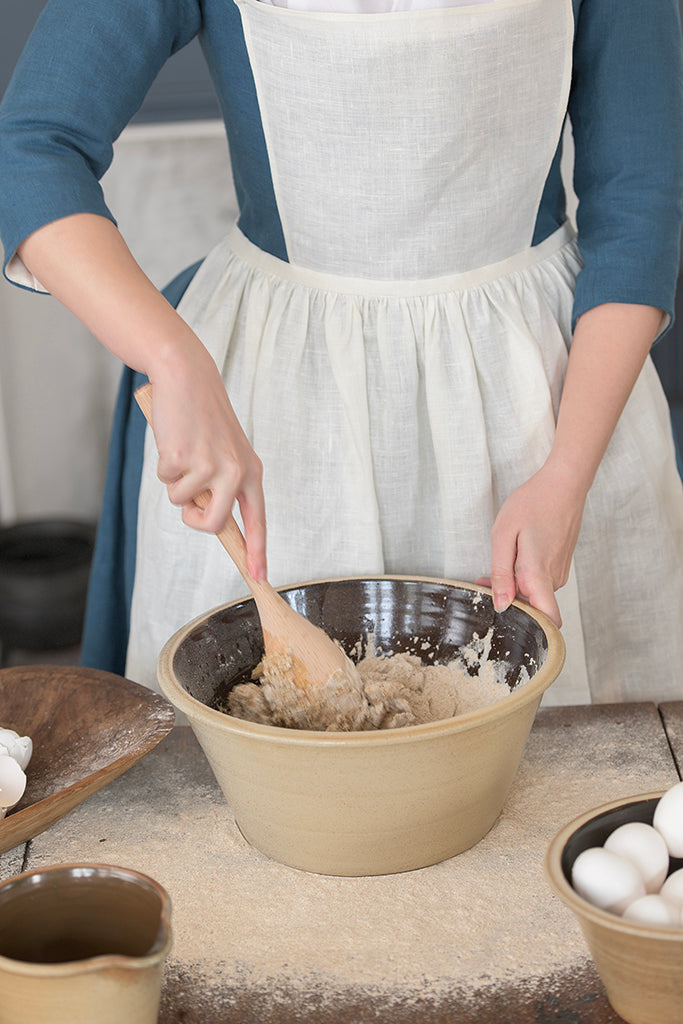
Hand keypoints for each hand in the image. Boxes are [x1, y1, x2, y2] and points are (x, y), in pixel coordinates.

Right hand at [149, 345, 266, 581]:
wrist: (187, 377)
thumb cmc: (203, 418)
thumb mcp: (224, 452)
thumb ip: (222, 486)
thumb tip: (208, 520)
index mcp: (252, 471)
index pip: (258, 520)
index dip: (258, 551)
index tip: (260, 578)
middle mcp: (236, 471)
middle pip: (212, 525)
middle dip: (193, 519)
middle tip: (188, 500)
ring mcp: (210, 466)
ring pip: (181, 502)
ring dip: (174, 482)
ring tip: (184, 451)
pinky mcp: (183, 458)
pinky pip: (165, 480)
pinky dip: (163, 464)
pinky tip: (174, 439)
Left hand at [477, 460, 586, 626]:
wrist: (563, 484)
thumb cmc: (533, 504)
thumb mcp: (504, 535)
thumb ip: (502, 573)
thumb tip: (501, 605)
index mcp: (539, 574)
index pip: (549, 620)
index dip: (531, 629)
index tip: (506, 623)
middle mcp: (553, 578)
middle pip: (532, 607)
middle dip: (506, 600)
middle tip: (481, 583)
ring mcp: (559, 572)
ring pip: (534, 592)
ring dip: (512, 586)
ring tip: (493, 566)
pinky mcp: (559, 565)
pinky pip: (539, 580)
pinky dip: (522, 576)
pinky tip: (511, 557)